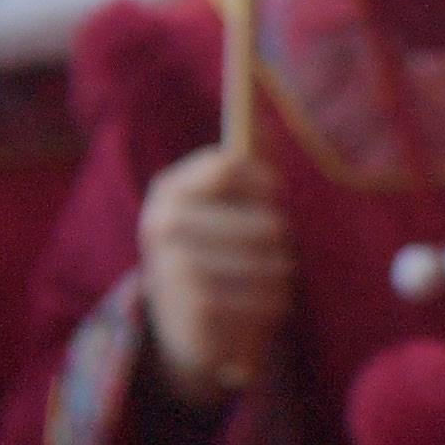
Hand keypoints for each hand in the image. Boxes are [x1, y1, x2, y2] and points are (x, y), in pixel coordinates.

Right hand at [136, 146, 292, 401]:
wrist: (184, 326)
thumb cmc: (218, 253)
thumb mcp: (225, 206)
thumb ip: (246, 165)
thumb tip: (265, 118)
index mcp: (170, 189)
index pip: (231, 163)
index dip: (267, 181)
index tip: (274, 195)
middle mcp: (163, 223)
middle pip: (268, 223)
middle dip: (281, 241)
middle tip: (268, 251)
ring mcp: (175, 266)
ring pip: (275, 263)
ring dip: (282, 276)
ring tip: (262, 280)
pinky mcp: (196, 306)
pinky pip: (271, 298)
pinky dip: (275, 305)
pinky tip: (254, 307)